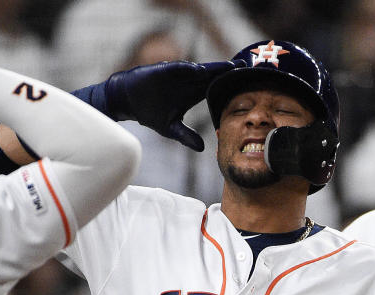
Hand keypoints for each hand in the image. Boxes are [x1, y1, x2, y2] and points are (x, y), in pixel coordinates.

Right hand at [105, 59, 240, 150]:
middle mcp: (188, 82)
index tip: (244, 86)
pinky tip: (199, 70)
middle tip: (245, 68)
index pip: (214, 88)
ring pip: (199, 70)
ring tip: (228, 67)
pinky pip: (177, 68)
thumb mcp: (170, 129)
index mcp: (192, 94)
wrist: (128, 101)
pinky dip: (188, 69)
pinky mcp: (164, 70)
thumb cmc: (150, 113)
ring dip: (213, 68)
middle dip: (227, 71)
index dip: (228, 86)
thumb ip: (187, 137)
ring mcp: (177, 75)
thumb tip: (202, 149)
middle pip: (211, 75)